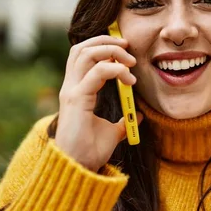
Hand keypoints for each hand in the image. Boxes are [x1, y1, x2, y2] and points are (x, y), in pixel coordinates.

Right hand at [55, 35, 141, 171]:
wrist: (78, 168)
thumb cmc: (90, 152)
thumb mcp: (112, 134)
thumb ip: (123, 123)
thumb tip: (139, 117)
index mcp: (77, 91)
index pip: (83, 55)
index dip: (103, 46)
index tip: (126, 51)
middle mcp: (71, 87)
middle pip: (82, 48)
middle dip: (106, 41)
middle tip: (128, 46)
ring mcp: (72, 92)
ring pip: (86, 53)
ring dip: (111, 51)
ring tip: (130, 62)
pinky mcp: (77, 99)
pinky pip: (97, 73)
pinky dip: (116, 70)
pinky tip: (129, 80)